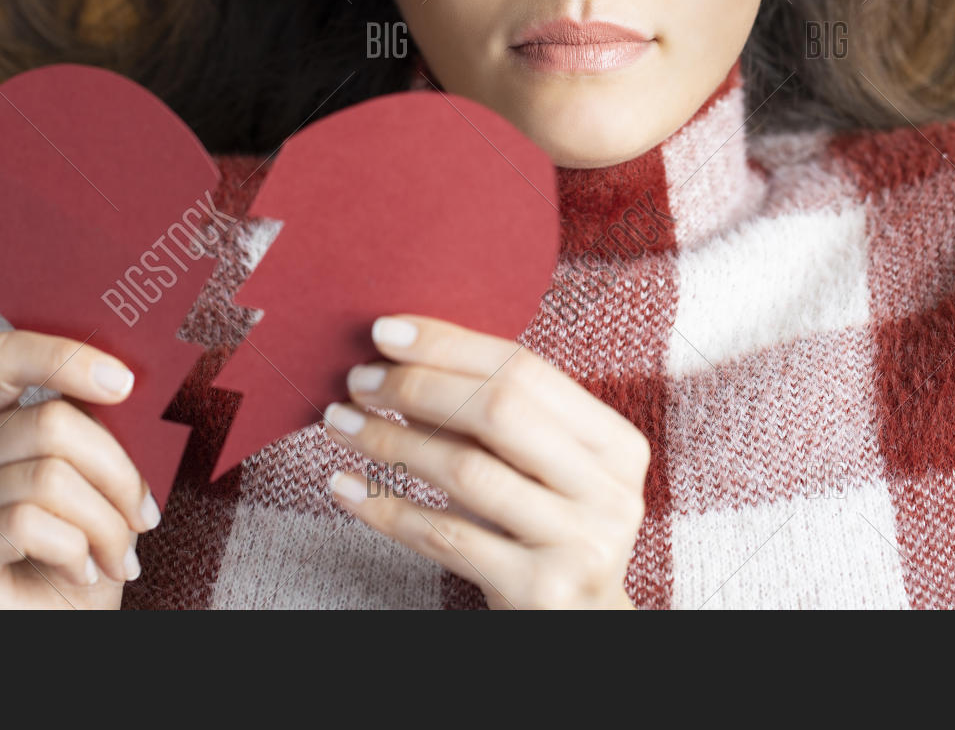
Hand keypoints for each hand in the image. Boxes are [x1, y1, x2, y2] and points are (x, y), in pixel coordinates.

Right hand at [0, 330, 160, 608]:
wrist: (53, 624)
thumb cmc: (77, 546)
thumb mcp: (92, 477)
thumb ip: (98, 428)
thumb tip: (133, 385)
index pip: (2, 356)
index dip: (64, 357)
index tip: (125, 383)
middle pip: (49, 424)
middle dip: (117, 473)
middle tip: (145, 516)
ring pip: (47, 479)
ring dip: (105, 524)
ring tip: (119, 555)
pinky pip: (26, 526)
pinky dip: (73, 550)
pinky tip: (81, 571)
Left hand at [323, 314, 648, 608]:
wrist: (579, 623)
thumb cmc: (544, 527)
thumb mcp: (538, 467)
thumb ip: (493, 415)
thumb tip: (401, 354)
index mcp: (615, 442)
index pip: (524, 369)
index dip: (448, 345)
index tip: (384, 332)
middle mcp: (609, 490)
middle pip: (498, 411)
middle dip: (416, 387)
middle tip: (357, 381)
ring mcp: (580, 543)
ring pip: (466, 471)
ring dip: (389, 441)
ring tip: (340, 424)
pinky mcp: (540, 590)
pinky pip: (445, 537)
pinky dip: (386, 508)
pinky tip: (346, 486)